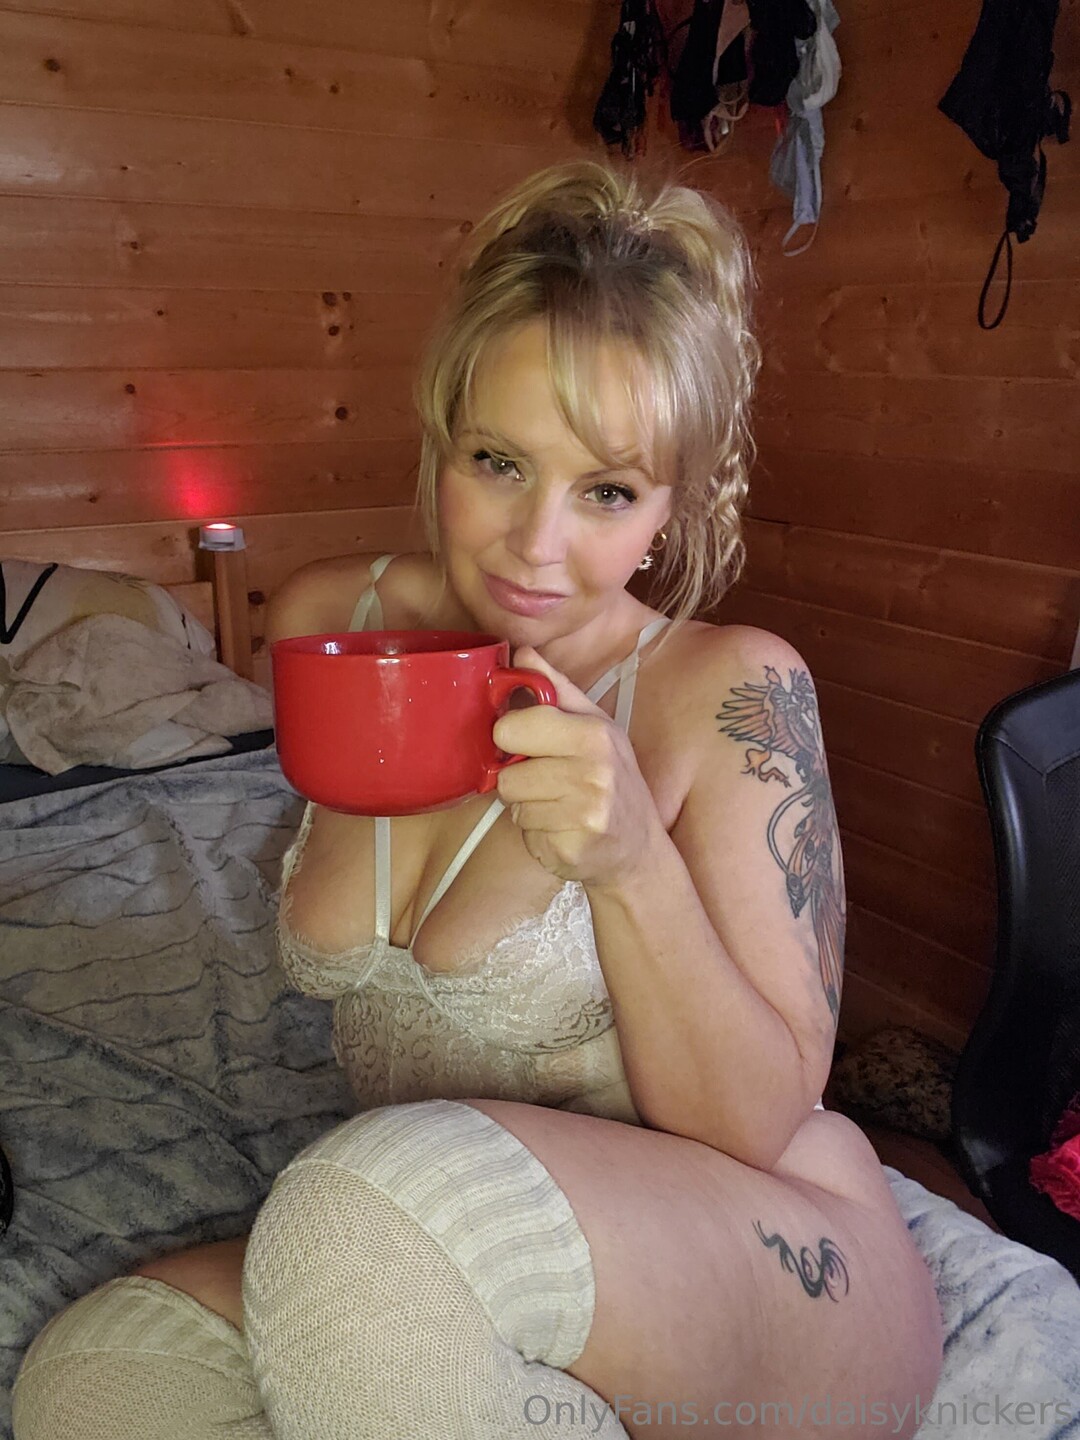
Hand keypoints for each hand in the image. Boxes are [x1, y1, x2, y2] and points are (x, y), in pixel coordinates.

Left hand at [492, 646, 664, 889]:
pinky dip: (538, 834)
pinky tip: (563, 828)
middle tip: (546, 780)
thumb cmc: (613, 780)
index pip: (512, 728)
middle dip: (519, 777)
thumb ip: (556, 689)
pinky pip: (526, 834)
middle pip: (506, 773)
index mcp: (594, 734)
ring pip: (513, 805)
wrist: (640, 848)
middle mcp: (593, 771)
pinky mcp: (571, 847)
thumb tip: (523, 652)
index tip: (530, 745)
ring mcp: (584, 813)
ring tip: (559, 806)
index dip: (512, 738)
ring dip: (528, 808)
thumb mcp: (595, 726)